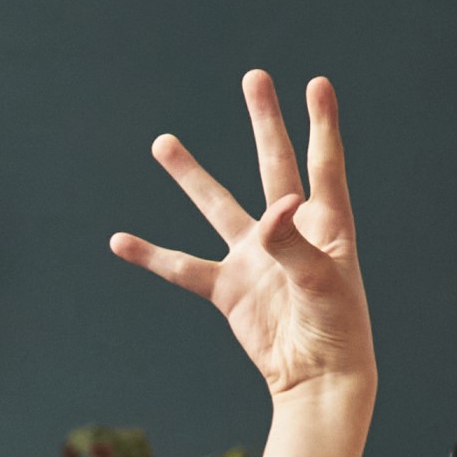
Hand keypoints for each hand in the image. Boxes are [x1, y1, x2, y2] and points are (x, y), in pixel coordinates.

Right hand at [109, 70, 374, 399]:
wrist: (317, 378)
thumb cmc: (336, 329)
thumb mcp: (321, 283)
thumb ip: (293, 243)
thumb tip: (272, 209)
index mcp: (326, 224)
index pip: (323, 163)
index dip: (320, 123)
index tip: (317, 83)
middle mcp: (289, 231)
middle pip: (274, 164)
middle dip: (264, 121)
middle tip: (254, 78)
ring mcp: (255, 258)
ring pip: (218, 206)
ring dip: (191, 175)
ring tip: (163, 142)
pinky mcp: (228, 288)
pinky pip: (183, 268)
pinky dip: (152, 256)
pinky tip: (120, 242)